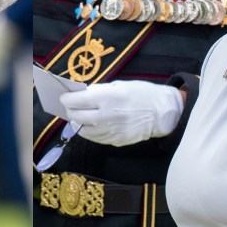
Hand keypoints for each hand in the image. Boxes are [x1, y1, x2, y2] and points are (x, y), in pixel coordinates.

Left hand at [60, 80, 183, 146]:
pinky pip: (95, 138)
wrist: (162, 113)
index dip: (67, 99)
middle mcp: (107, 116)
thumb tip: (81, 95)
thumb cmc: (141, 94)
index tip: (64, 98)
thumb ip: (99, 91)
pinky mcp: (115, 141)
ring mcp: (111, 131)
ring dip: (78, 123)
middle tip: (69, 107)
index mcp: (108, 98)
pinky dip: (89, 131)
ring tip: (78, 117)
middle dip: (70, 111)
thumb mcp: (120, 85)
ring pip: (84, 131)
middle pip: (77, 117)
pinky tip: (90, 125)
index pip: (77, 101)